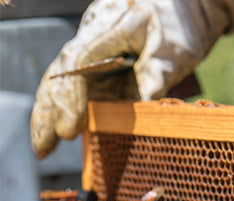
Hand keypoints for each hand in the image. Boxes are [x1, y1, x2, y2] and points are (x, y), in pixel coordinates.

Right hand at [30, 0, 233, 157]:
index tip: (69, 129)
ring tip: (43, 147)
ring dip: (50, 113)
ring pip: (62, 80)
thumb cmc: (181, 27)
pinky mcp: (99, 62)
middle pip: (60, 72)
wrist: (185, 9)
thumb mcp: (176, 51)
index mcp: (110, 26)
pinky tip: (60, 132)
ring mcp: (93, 48)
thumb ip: (158, 77)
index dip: (70, 97)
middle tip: (43, 147)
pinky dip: (69, 109)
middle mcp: (93, 35)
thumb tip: (142, 110)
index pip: (78, 61)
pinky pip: (77, 86)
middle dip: (49, 111)